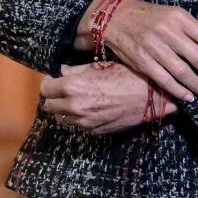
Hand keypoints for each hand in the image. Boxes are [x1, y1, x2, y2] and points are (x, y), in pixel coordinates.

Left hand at [40, 63, 178, 133]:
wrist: (151, 97)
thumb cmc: (128, 75)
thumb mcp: (102, 66)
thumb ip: (77, 70)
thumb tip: (62, 71)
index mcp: (74, 86)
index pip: (45, 89)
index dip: (50, 82)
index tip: (56, 79)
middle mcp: (76, 107)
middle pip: (49, 106)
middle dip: (55, 97)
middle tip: (66, 89)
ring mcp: (85, 122)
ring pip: (62, 118)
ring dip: (66, 108)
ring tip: (80, 99)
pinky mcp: (95, 131)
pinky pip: (78, 125)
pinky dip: (79, 117)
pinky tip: (93, 107)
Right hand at [95, 0, 197, 103]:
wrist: (115, 18)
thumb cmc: (149, 17)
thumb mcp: (171, 14)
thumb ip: (190, 29)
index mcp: (179, 17)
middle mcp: (168, 31)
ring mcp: (154, 47)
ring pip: (183, 72)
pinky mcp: (142, 61)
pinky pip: (165, 80)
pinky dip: (179, 91)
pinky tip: (188, 97)